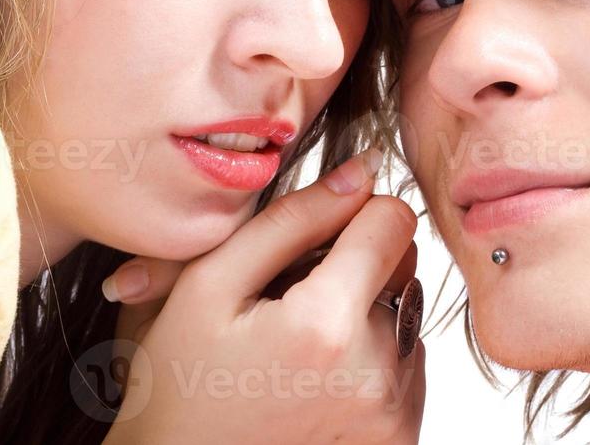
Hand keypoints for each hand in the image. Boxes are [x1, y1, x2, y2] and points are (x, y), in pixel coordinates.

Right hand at [99, 149, 425, 444]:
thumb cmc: (180, 388)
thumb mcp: (208, 286)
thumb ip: (290, 219)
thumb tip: (362, 170)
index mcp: (325, 326)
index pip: (393, 219)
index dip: (353, 214)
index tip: (314, 239)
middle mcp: (375, 373)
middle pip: (405, 264)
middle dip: (358, 265)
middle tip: (292, 302)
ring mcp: (393, 413)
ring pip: (406, 311)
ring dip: (366, 315)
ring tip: (300, 350)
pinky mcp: (399, 437)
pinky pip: (409, 364)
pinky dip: (373, 360)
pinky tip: (317, 380)